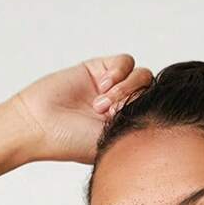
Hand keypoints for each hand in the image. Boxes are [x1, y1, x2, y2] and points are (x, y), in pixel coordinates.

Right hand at [9, 54, 152, 163]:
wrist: (40, 124)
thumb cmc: (70, 142)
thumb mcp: (111, 143)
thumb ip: (135, 129)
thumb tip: (163, 120)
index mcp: (126, 127)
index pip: (153, 113)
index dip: (144, 115)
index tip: (124, 125)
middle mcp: (121, 107)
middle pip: (150, 93)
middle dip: (133, 101)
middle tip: (110, 114)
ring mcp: (111, 87)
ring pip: (141, 76)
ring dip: (125, 88)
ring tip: (101, 103)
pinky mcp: (99, 68)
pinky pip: (126, 62)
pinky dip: (119, 72)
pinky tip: (103, 85)